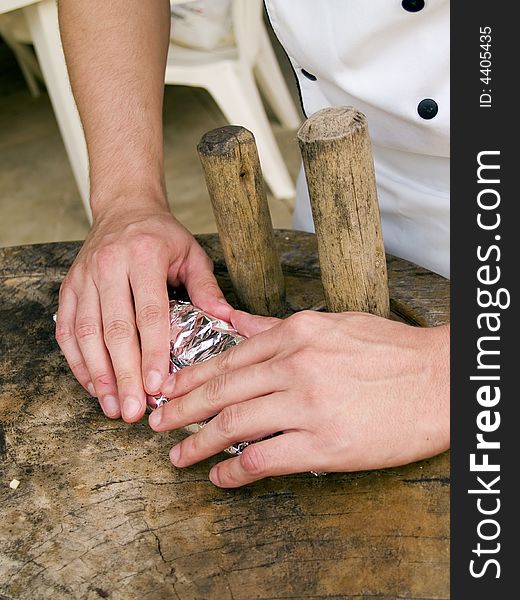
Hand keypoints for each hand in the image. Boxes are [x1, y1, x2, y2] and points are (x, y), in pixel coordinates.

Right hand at [55, 199, 230, 421]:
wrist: (124, 209)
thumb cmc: (162, 236)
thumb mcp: (193, 254)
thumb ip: (207, 289)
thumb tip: (228, 320)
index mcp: (143, 256)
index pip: (149, 313)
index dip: (152, 352)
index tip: (158, 385)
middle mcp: (108, 265)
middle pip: (114, 329)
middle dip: (124, 375)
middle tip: (133, 411)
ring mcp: (84, 277)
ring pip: (86, 333)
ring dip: (98, 375)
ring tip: (112, 407)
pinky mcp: (69, 288)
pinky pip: (68, 330)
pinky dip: (78, 361)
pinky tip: (92, 385)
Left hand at [149, 310, 449, 486]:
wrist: (440, 381)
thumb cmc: (391, 351)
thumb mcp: (334, 323)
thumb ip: (280, 327)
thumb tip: (238, 324)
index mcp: (297, 333)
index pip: (229, 357)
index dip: (192, 377)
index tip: (170, 390)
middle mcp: (296, 365)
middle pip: (221, 390)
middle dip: (181, 409)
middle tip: (156, 423)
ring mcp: (308, 404)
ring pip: (234, 424)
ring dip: (198, 443)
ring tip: (178, 455)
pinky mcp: (324, 444)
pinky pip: (264, 458)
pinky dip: (234, 470)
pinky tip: (220, 477)